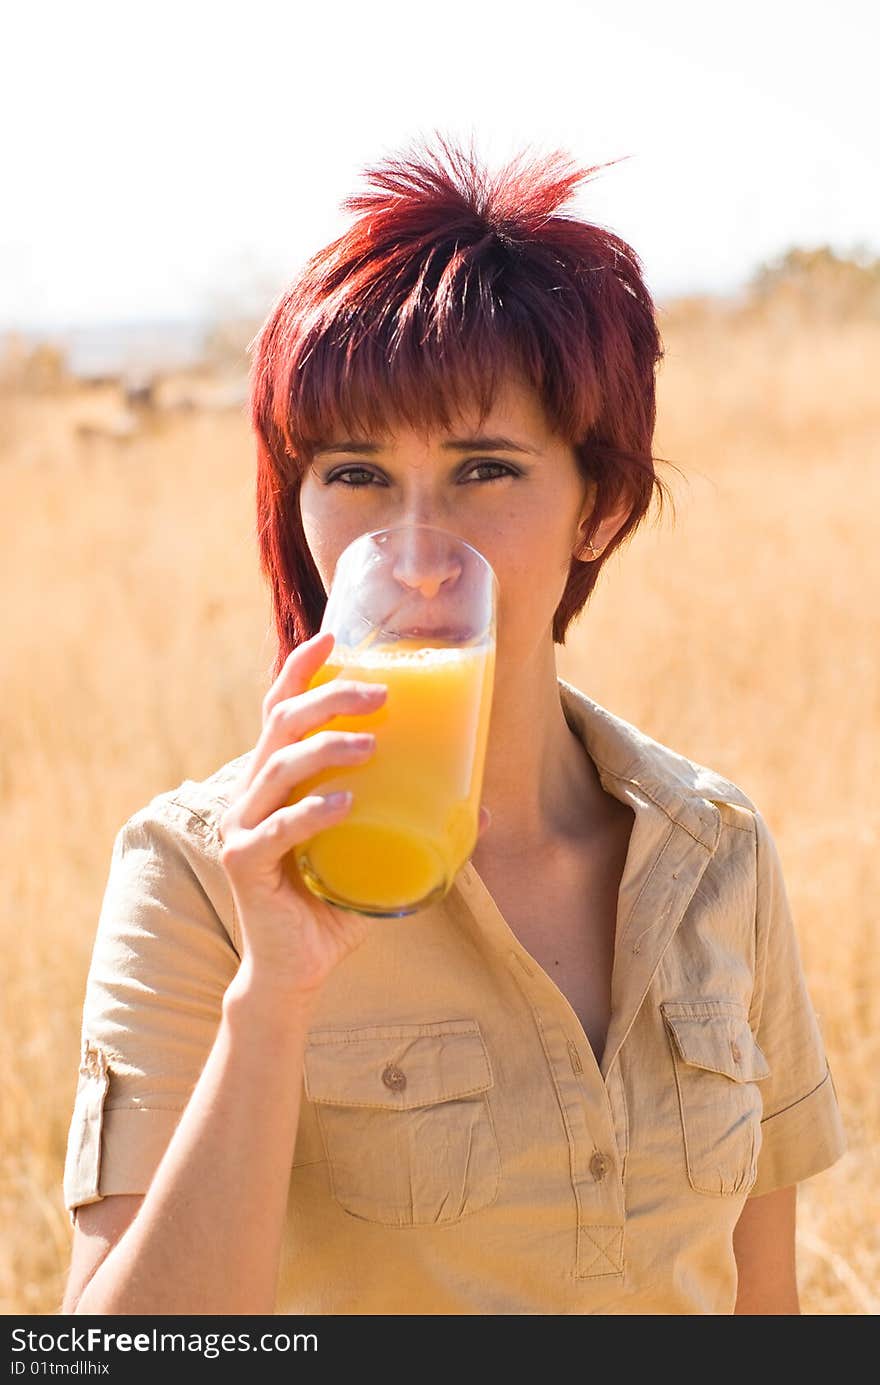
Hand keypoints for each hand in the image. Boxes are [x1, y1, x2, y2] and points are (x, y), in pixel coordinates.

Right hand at [219, 631, 491, 1001]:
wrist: (297, 968)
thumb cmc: (335, 902)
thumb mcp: (378, 855)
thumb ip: (416, 827)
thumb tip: (481, 807)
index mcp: (277, 780)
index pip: (280, 711)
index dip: (300, 671)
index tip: (333, 637)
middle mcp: (253, 793)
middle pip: (280, 726)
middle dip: (327, 699)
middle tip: (380, 694)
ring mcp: (243, 828)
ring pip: (276, 769)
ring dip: (325, 749)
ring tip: (371, 745)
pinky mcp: (244, 864)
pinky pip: (275, 830)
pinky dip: (309, 813)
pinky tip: (343, 804)